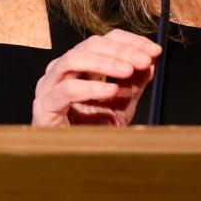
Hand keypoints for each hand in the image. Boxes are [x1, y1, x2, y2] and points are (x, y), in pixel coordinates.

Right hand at [32, 29, 161, 125]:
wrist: (78, 161)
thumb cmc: (96, 130)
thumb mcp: (123, 102)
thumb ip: (135, 81)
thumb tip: (152, 59)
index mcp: (82, 64)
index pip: (106, 40)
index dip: (131, 42)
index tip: (154, 51)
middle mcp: (63, 69)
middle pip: (91, 44)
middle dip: (121, 50)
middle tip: (144, 60)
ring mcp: (50, 85)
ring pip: (74, 59)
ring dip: (105, 62)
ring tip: (128, 71)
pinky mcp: (45, 106)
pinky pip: (67, 89)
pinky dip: (91, 87)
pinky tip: (111, 91)